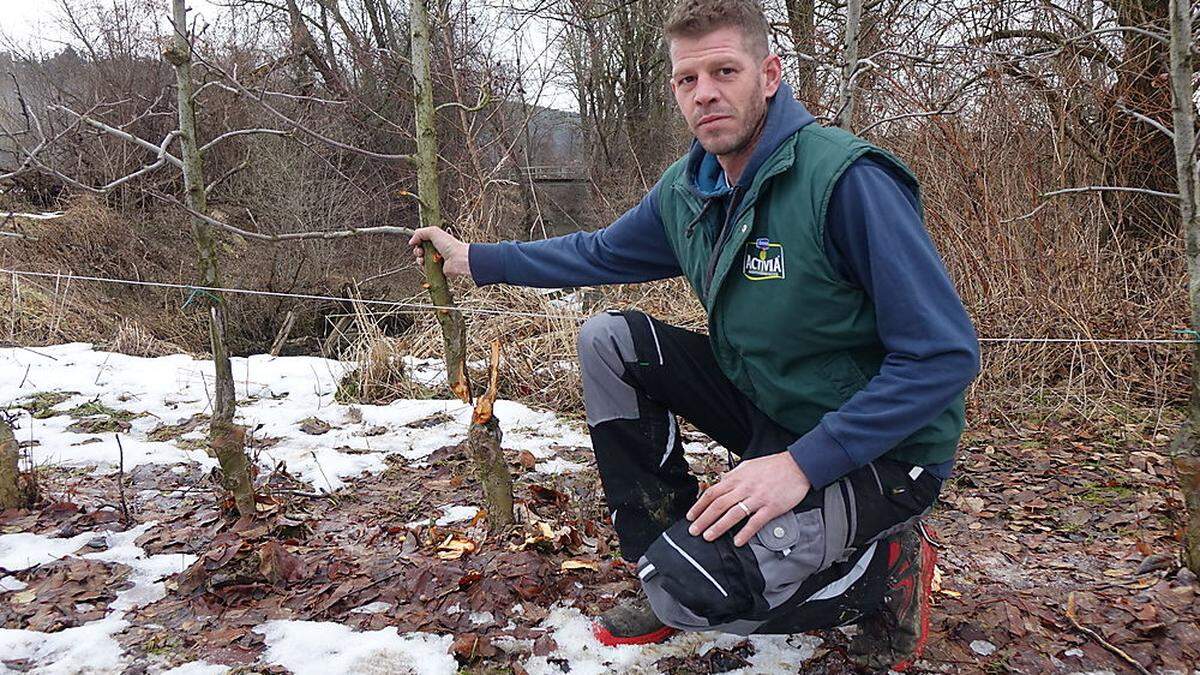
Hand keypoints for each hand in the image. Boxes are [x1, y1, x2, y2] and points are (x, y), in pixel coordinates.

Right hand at [408, 226, 470, 277]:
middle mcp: (436, 250)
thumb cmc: (449, 245)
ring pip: (422, 260)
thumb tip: (411, 241)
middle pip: (421, 251)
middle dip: (417, 251)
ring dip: (419, 259)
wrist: (458, 259)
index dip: (418, 242)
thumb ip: (420, 233)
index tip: (416, 243)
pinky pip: (426, 269)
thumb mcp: (433, 232)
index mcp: (437, 240)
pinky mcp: (437, 269)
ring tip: (423, 259)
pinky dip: (424, 267)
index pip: (422, 241)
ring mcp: (436, 260)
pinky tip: (426, 264)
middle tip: (421, 251)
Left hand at [686, 452, 810, 546]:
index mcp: (737, 478)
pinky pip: (755, 522)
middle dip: (704, 519)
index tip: (691, 516)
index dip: (699, 505)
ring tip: (709, 536)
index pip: (712, 492)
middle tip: (694, 531)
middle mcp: (745, 487)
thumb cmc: (773, 466)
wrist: (797, 465)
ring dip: (719, 526)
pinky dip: (745, 532)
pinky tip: (737, 541)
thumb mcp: (748, 465)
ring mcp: (758, 498)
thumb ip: (733, 476)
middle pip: (719, 505)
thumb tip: (720, 482)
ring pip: (733, 514)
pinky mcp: (771, 507)